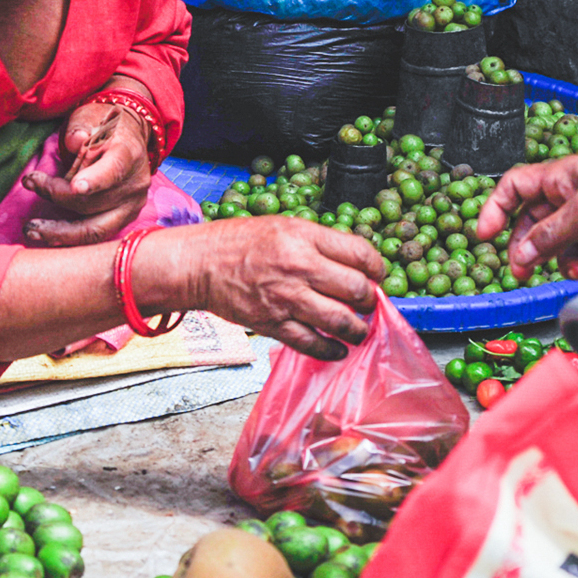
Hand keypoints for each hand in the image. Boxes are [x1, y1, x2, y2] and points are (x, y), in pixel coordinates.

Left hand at [21, 102, 152, 246]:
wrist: (125, 137)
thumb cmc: (102, 126)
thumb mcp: (89, 117)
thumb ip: (80, 128)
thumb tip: (76, 139)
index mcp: (128, 154)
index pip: (114, 170)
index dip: (96, 180)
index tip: (75, 186)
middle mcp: (134, 185)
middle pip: (95, 201)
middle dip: (57, 195)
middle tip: (30, 183)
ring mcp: (131, 206)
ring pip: (95, 228)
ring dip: (60, 232)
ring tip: (31, 228)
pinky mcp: (122, 219)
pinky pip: (94, 234)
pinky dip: (69, 237)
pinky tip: (46, 234)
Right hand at [152, 218, 382, 359]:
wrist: (200, 264)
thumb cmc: (240, 243)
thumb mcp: (284, 226)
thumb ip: (320, 243)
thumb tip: (355, 264)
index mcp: (304, 237)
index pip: (360, 254)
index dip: (377, 268)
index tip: (377, 276)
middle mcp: (299, 267)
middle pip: (357, 289)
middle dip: (370, 300)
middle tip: (369, 303)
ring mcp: (287, 299)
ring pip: (341, 321)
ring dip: (358, 329)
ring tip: (359, 330)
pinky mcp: (274, 325)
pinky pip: (313, 344)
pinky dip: (332, 350)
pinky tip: (339, 349)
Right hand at [471, 154, 577, 285]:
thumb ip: (550, 235)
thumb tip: (522, 255)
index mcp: (558, 178)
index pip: (514, 189)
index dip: (496, 209)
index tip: (485, 235)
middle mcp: (571, 197)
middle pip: (536, 225)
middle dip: (531, 250)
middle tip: (524, 273)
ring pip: (563, 247)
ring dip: (567, 263)